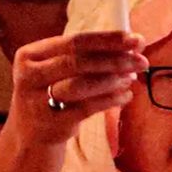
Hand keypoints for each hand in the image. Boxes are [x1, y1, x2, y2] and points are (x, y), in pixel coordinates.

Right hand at [5, 32, 145, 145]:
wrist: (30, 131)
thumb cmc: (50, 90)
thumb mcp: (54, 68)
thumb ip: (85, 54)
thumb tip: (133, 43)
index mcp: (30, 54)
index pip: (74, 41)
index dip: (107, 40)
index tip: (134, 39)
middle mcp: (29, 75)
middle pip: (78, 62)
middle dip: (115, 60)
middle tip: (142, 61)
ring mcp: (38, 100)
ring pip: (81, 85)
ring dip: (113, 80)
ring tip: (132, 78)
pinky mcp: (52, 123)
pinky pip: (87, 108)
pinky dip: (110, 100)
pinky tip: (125, 96)